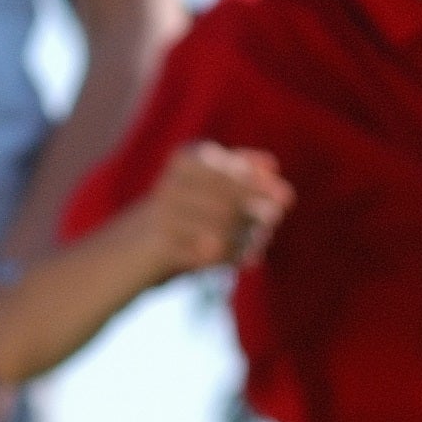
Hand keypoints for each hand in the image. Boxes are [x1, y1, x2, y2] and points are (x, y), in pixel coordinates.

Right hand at [137, 144, 292, 281]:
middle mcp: (172, 184)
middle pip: (227, 201)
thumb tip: (272, 165)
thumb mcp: (213, 187)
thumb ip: (243, 172)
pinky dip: (232, 258)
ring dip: (247, 238)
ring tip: (258, 244)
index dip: (261, 185)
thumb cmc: (186, 213)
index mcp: (187, 161)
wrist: (133, 246)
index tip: (287, 198)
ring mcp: (163, 216)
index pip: (230, 171)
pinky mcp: (160, 247)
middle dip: (258, 212)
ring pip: (221, 230)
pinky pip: (207, 255)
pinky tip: (247, 259)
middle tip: (275, 221)